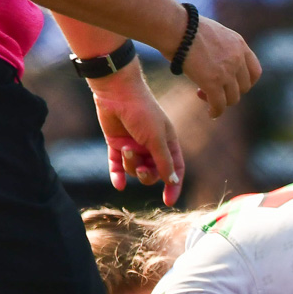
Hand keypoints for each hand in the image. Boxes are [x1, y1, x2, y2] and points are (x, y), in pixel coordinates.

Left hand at [88, 67, 183, 205]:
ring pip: (133, 168)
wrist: (117, 92)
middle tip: (141, 169)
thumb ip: (164, 161)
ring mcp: (134, 146)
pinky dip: (117, 175)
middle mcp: (152, 146)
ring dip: (130, 164)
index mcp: (168, 143)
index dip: (173, 186)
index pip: (176, 170)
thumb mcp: (156, 139)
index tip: (168, 201)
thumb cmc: (142, 112)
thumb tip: (173, 181)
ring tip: (126, 149)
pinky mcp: (116, 143)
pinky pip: (117, 165)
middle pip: (153, 173)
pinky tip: (118, 185)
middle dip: (146, 174)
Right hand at [178, 13, 261, 117]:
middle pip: (244, 87)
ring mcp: (227, 71)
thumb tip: (215, 62)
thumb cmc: (184, 27)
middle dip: (230, 91)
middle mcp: (237, 59)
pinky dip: (216, 111)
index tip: (234, 85)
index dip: (246, 82)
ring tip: (204, 96)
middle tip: (213, 89)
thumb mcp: (213, 33)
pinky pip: (219, 104)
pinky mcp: (213, 82)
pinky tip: (211, 113)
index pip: (255, 71)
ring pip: (233, 98)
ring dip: (221, 101)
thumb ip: (221, 48)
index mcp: (239, 44)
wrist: (174, 26)